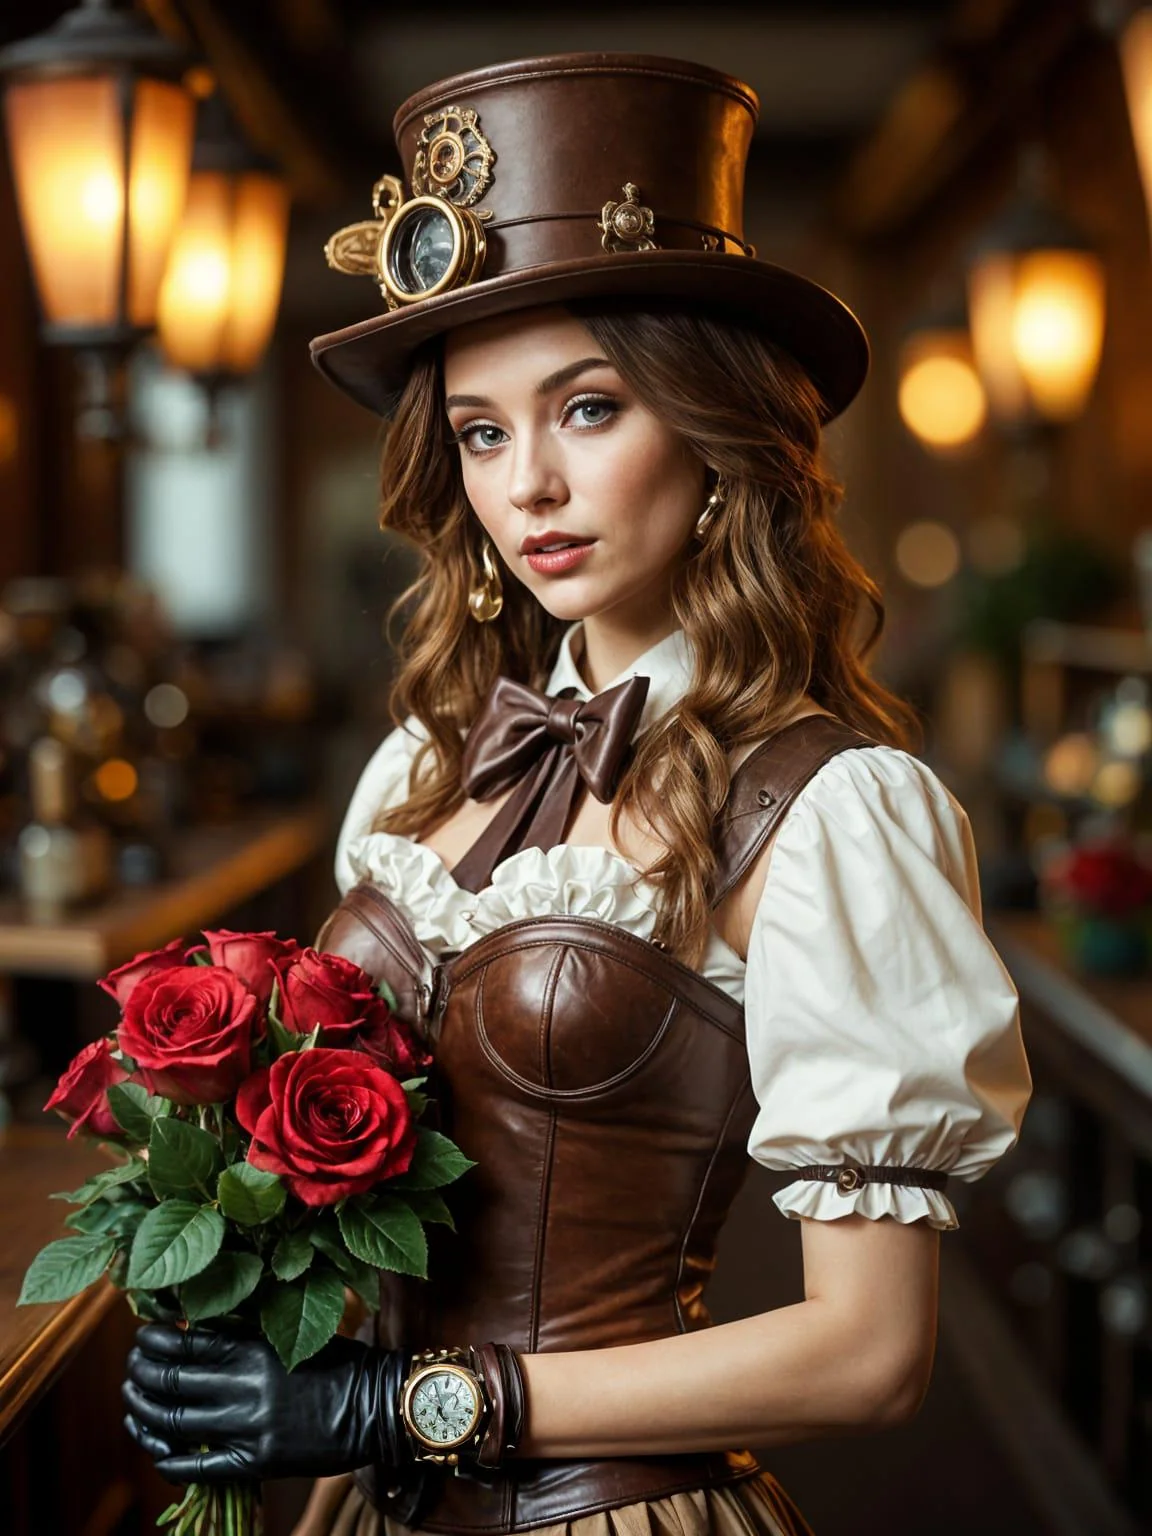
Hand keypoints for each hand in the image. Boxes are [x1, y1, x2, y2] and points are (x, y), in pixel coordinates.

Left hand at [121, 1323, 411, 1483]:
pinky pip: (198, 1466)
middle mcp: (245, 1387)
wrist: (377, 1405)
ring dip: (144, 1413)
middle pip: (171, 1381)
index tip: (141, 1339)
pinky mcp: (256, 1462)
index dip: (153, 1342)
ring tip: (134, 1404)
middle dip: (141, 1375)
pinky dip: (168, 1459)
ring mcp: (248, 1428)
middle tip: (131, 1370)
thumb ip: (248, 1333)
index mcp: (254, 1350)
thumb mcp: (293, 1334)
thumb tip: (199, 1325)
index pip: (185, 1344)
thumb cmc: (338, 1362)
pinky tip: (156, 1450)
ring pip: (175, 1421)